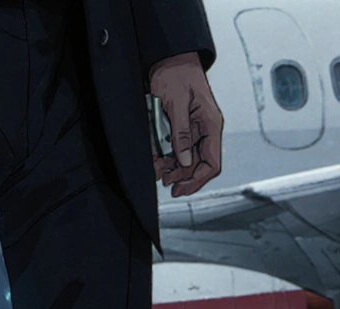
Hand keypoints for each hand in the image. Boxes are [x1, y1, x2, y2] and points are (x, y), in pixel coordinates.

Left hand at [150, 51, 223, 196]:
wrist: (169, 60)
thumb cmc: (176, 75)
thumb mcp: (176, 105)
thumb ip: (180, 134)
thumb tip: (184, 160)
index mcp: (211, 125)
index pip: (212, 162)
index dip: (197, 180)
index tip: (180, 189)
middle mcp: (205, 130)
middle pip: (198, 164)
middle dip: (181, 176)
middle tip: (163, 182)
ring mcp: (194, 129)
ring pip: (186, 158)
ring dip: (171, 168)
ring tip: (156, 171)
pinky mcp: (182, 127)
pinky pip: (176, 148)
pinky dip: (165, 156)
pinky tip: (156, 160)